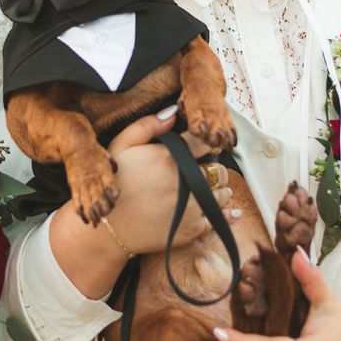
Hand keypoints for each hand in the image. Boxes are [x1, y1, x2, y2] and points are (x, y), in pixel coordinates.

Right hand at [49, 107, 235, 298]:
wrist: (108, 228)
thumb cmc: (114, 184)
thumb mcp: (121, 146)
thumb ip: (148, 126)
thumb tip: (173, 112)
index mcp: (170, 157)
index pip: (204, 142)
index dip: (207, 142)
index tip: (205, 147)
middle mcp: (185, 181)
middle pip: (217, 169)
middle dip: (213, 168)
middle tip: (205, 171)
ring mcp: (192, 206)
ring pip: (222, 193)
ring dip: (220, 189)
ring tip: (211, 189)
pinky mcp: (193, 229)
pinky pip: (221, 219)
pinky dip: (228, 214)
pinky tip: (231, 210)